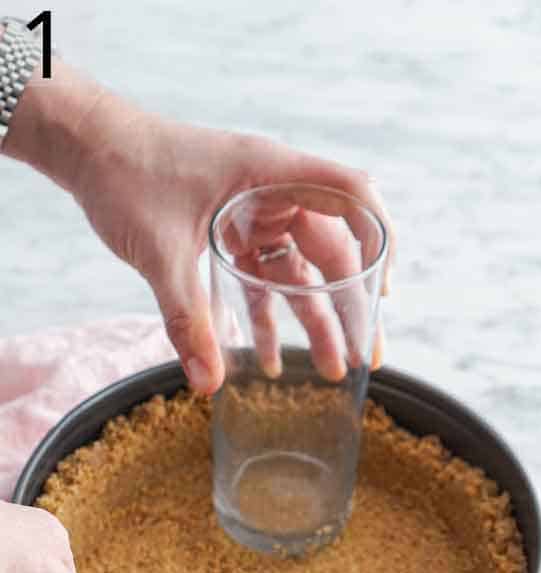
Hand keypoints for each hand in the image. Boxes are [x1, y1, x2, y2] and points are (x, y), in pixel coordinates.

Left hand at [3, 63, 394, 393]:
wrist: (81, 145)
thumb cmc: (124, 171)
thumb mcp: (159, 250)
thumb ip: (186, 317)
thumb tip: (207, 383)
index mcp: (272, 174)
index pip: (353, 194)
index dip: (379, 239)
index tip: (384, 290)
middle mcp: (274, 191)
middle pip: (333, 250)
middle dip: (349, 306)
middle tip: (365, 355)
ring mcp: (256, 212)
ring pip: (300, 271)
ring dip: (313, 318)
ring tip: (328, 367)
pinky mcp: (233, 229)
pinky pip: (263, 275)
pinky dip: (267, 312)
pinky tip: (267, 356)